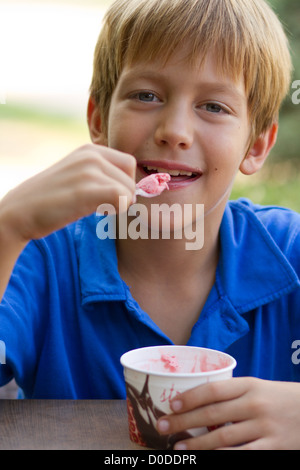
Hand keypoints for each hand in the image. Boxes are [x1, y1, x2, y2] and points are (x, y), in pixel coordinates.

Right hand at [0, 143, 135, 242]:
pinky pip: (122, 199)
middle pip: (132, 180)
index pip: (129, 165)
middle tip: (99, 206)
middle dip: (123, 197)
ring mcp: (88, 171)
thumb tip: (136, 192)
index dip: (124, 184)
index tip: (107, 196)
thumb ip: (103, 176)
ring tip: (91, 208)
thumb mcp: (78, 176)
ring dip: (117, 206)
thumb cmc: (52, 200)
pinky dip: (115, 210)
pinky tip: (95, 212)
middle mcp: (91, 155)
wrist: (20, 212)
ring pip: (129, 192)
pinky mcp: (85, 190)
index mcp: (90, 150)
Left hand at [157, 377, 299, 449]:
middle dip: (184, 421)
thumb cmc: (279, 398)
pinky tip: (206, 458)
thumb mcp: (258, 387)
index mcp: (249, 385)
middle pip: (212, 414)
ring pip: (223, 439)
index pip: (213, 390)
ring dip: (197, 444)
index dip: (189, 397)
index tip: (171, 404)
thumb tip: (198, 400)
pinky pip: (243, 455)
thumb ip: (233, 393)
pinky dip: (221, 458)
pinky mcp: (274, 447)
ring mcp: (264, 427)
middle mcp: (255, 404)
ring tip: (178, 448)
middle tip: (162, 426)